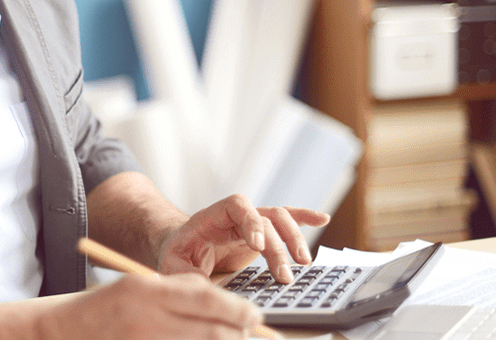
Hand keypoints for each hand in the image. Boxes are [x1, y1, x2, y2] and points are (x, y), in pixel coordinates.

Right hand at [38, 273, 262, 339]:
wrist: (62, 333)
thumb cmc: (105, 307)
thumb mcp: (140, 285)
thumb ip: (180, 289)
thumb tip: (226, 302)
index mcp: (147, 292)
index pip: (208, 298)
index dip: (237, 309)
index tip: (253, 315)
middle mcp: (147, 320)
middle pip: (212, 331)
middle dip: (237, 334)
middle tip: (248, 333)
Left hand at [156, 194, 329, 283]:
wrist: (181, 246)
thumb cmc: (177, 253)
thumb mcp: (173, 264)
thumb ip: (186, 274)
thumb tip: (204, 288)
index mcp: (212, 216)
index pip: (236, 206)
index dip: (250, 221)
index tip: (256, 245)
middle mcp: (236, 216)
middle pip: (265, 218)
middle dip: (277, 246)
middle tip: (284, 275)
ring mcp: (251, 223)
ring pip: (280, 219)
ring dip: (294, 238)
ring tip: (303, 263)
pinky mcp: (262, 234)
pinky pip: (285, 220)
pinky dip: (304, 218)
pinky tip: (323, 218)